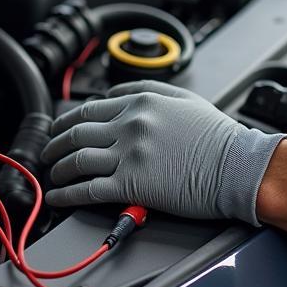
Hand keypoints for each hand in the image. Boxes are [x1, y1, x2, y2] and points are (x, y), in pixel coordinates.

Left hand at [42, 80, 286, 224]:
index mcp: (140, 101)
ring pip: (76, 159)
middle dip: (55, 144)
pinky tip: (58, 197)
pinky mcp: (132, 185)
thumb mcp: (183, 98)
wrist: (239, 167)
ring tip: (52, 177)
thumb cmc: (218, 137)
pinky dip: (67, 194)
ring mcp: (129, 154)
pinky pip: (88, 189)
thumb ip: (148, 88)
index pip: (90, 109)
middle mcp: (130, 124)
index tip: (61, 130)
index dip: (68, 121)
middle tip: (48, 152)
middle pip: (76, 132)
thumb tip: (117, 92)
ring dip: (57, 169)